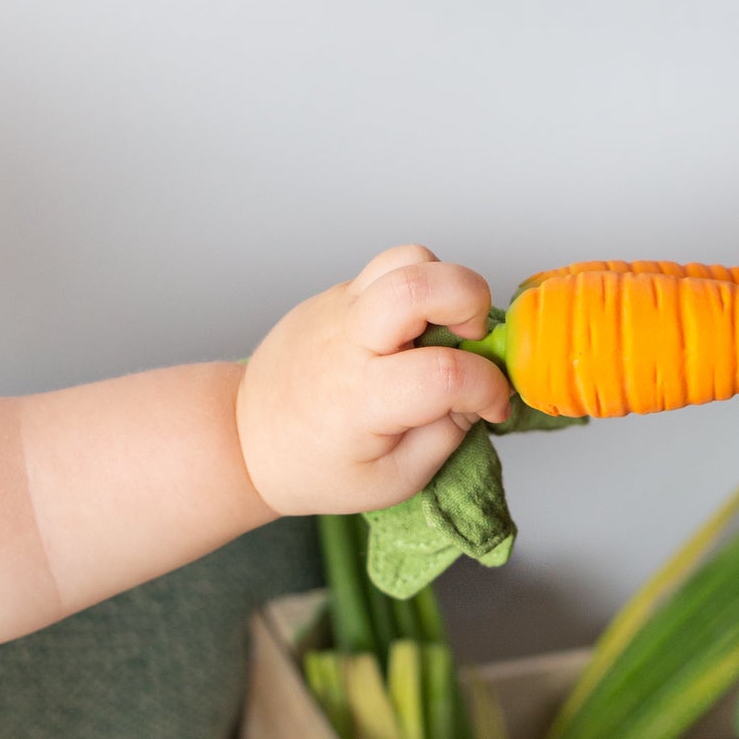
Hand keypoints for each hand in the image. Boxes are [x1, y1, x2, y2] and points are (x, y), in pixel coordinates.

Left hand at [235, 244, 511, 516]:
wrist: (246, 437)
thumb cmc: (316, 466)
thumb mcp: (391, 480)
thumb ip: (445, 437)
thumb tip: (479, 397)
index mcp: (362, 399)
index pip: (445, 374)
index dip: (489, 388)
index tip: (492, 406)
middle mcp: (348, 342)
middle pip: (419, 283)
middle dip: (469, 300)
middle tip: (469, 339)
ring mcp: (338, 309)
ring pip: (407, 258)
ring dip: (442, 285)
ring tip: (440, 330)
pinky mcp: (335, 295)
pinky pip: (388, 272)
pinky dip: (415, 294)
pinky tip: (407, 337)